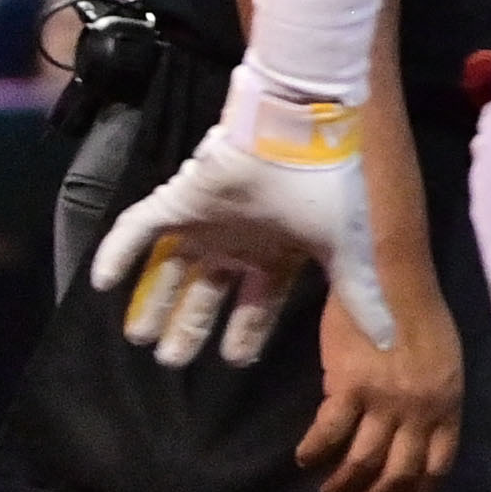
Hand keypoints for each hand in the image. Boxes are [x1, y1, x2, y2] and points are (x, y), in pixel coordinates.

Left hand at [92, 63, 394, 365]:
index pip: (256, 303)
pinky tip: (101, 283)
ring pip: (170, 269)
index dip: (244, 330)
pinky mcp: (177, 201)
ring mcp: (205, 222)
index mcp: (277, 253)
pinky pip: (137, 230)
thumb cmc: (324, 190)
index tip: (232, 359)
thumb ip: (358, 298)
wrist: (298, 130)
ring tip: (136, 337)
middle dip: (189, 326)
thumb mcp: (345, 251)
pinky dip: (116, 254)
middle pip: (207, 293)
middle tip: (169, 361)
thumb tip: (389, 343)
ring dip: (152, 301)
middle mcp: (238, 242)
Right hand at [301, 257, 460, 491]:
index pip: (438, 465)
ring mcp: (385, 400)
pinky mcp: (350, 387)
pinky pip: (329, 434)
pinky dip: (315, 452)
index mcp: (448, 402)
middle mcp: (420, 409)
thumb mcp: (443, 360)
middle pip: (399, 472)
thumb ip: (432, 397)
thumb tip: (411, 430)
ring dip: (343, 486)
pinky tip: (305, 457)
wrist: (391, 275)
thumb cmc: (419, 311)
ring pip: (362, 462)